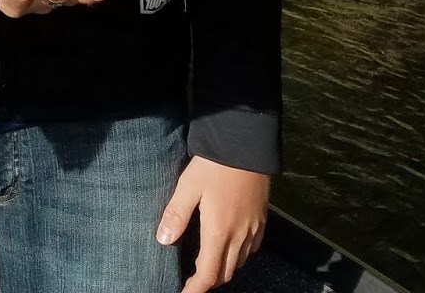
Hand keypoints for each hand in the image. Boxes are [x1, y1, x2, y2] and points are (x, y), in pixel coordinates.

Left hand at [156, 156, 269, 292]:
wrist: (246, 146)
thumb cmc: (214, 166)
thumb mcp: (188, 186)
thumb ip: (176, 214)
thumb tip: (163, 240)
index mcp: (219, 232)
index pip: (208, 274)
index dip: (195, 289)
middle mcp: (239, 236)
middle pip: (225, 273)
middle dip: (208, 280)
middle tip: (191, 278)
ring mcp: (253, 229)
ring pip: (239, 262)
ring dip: (223, 268)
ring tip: (207, 263)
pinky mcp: (261, 220)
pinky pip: (251, 249)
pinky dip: (238, 255)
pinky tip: (228, 245)